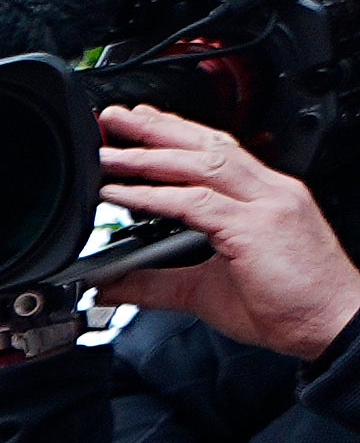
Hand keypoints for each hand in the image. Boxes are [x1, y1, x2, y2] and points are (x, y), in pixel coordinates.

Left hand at [95, 105, 359, 363]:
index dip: (178, 135)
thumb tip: (109, 286)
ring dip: (150, 155)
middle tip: (116, 118)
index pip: (219, 152)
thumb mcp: (205, 292)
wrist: (333, 323)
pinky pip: (197, 203)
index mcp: (266, 197)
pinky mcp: (256, 227)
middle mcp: (269, 192)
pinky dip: (155, 196)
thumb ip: (155, 285)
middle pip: (207, 146)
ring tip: (110, 151)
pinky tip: (123, 193)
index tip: (143, 124)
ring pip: (201, 164)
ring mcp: (265, 205)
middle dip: (158, 130)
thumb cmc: (289, 305)